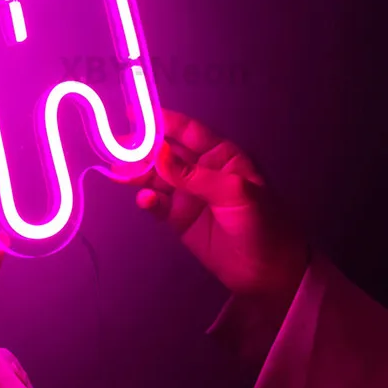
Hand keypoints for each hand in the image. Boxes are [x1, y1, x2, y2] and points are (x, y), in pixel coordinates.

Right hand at [116, 109, 308, 318]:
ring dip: (137, 174)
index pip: (187, 131)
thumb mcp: (234, 193)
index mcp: (220, 155)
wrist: (271, 274)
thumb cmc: (263, 224)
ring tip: (118, 174)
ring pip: (155, 177)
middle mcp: (200, 170)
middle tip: (116, 148)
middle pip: (165, 152)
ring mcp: (188, 194)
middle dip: (141, 149)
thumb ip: (194, 175)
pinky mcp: (178, 218)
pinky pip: (156, 203)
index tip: (136, 113)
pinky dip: (147, 200)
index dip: (163, 121)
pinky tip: (144, 201)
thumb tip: (158, 154)